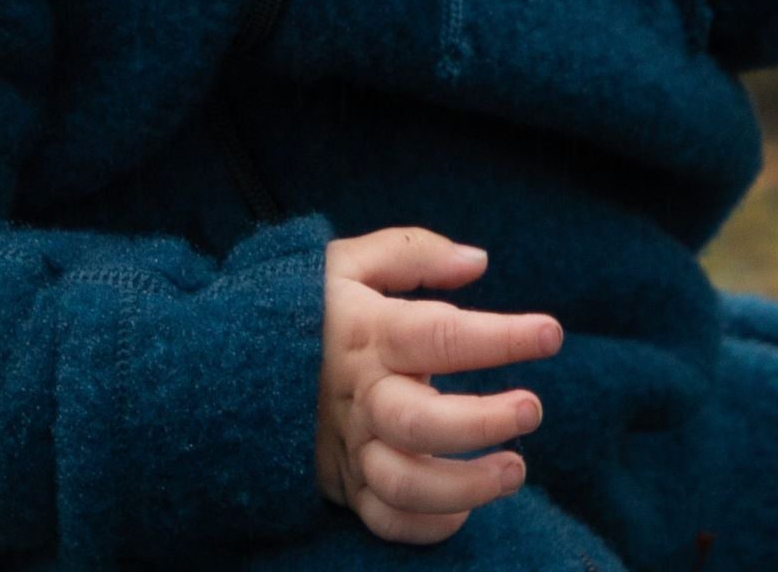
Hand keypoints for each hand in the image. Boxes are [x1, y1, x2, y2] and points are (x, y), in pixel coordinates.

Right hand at [314, 225, 561, 545]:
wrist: (225, 366)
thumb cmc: (305, 307)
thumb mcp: (347, 261)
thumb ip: (413, 253)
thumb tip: (478, 263)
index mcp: (366, 334)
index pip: (441, 334)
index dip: (502, 336)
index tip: (552, 334)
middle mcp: (360, 396)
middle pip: (424, 422)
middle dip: (485, 421)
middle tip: (532, 408)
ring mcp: (349, 447)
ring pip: (409, 485)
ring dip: (469, 485)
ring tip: (515, 469)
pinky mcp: (342, 485)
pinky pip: (387, 521)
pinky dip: (431, 524)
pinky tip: (466, 505)